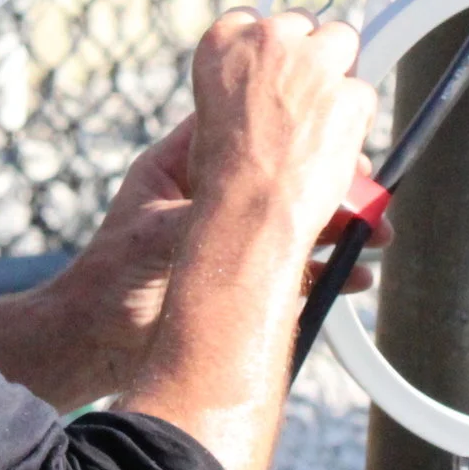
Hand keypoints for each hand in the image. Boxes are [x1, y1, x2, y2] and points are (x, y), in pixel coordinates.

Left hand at [64, 124, 391, 358]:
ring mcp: (232, 243)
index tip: (332, 130)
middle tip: (367, 190)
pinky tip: (357, 276)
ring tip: (375, 233)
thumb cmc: (110, 278)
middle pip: (285, 176)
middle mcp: (215, 201)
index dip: (291, 127)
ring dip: (339, 226)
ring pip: (296, 222)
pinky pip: (296, 271)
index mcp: (187, 168)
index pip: (248, 131)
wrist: (93, 341)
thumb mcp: (160, 231)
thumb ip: (207, 211)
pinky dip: (329, 272)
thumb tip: (260, 188)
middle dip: (331, 182)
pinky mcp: (243, 286)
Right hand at [185, 9, 380, 257]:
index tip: (273, 63)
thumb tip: (263, 100)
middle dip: (309, 51)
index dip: (267, 43)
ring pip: (343, 43)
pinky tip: (337, 145)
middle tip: (306, 90)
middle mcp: (268, 41)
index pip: (250, 18)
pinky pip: (363, 94)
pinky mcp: (350, 92)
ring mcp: (313, 62)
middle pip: (303, 23)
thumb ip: (237, 92)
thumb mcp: (209, 120)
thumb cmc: (219, 176)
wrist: (248, 210)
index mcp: (223, 44)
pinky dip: (356, 118)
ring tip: (327, 114)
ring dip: (339, 72)